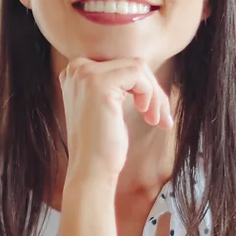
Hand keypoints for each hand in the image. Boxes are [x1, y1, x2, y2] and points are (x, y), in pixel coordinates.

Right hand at [59, 57, 173, 181]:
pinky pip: (138, 74)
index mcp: (75, 73)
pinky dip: (150, 94)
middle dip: (152, 90)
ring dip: (154, 94)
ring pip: (137, 68)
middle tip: (160, 118)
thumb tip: (148, 73)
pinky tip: (146, 115)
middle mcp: (76, 69)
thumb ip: (118, 86)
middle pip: (130, 64)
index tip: (152, 112)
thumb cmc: (102, 145)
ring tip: (155, 119)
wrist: (91, 170)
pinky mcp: (99, 83)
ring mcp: (85, 74)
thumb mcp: (108, 107)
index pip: (120, 65)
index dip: (142, 87)